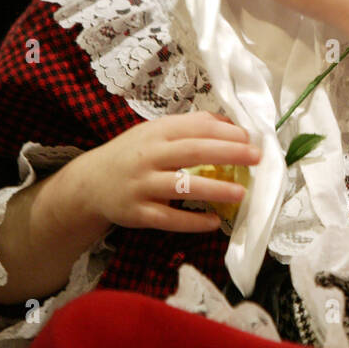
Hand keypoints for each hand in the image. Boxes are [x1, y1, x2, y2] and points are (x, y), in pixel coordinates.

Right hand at [64, 111, 260, 232]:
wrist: (91, 183)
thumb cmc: (134, 154)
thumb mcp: (157, 132)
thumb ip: (191, 127)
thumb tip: (232, 125)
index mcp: (158, 132)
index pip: (197, 128)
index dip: (226, 132)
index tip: (250, 138)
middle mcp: (150, 156)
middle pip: (194, 152)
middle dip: (229, 153)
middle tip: (257, 157)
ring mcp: (143, 185)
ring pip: (182, 187)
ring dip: (214, 189)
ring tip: (240, 193)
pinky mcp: (138, 213)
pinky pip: (169, 219)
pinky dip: (193, 222)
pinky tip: (214, 222)